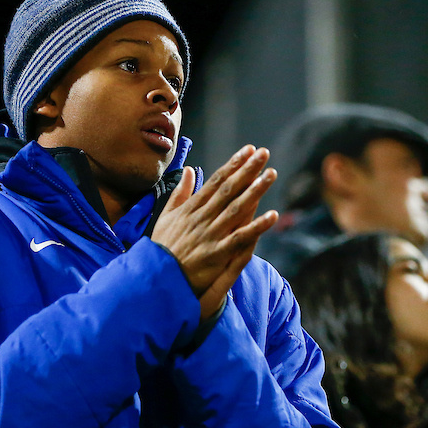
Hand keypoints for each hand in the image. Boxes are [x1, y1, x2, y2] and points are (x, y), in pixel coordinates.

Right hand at [152, 145, 278, 317]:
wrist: (156, 276)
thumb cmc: (162, 246)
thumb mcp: (166, 216)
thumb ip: (179, 193)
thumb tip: (187, 170)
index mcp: (191, 208)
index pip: (216, 181)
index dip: (233, 164)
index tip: (248, 150)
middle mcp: (202, 218)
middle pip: (229, 190)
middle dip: (248, 170)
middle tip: (264, 154)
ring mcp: (210, 235)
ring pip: (236, 209)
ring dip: (255, 191)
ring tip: (271, 175)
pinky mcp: (217, 254)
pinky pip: (240, 238)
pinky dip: (256, 227)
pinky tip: (272, 216)